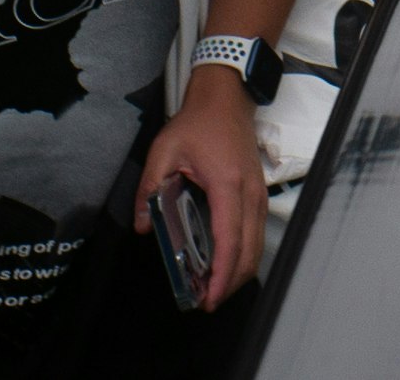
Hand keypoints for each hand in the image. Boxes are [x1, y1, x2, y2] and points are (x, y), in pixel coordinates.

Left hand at [133, 68, 266, 310]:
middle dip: (231, 282)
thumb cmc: (198, 122)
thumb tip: (141, 226)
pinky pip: (258, 232)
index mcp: (227, 184)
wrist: (225, 97)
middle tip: (207, 301)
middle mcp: (249, 193)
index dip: (222, 274)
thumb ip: (149, 188)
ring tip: (215, 288)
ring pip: (258, 244)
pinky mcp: (259, 192)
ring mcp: (258, 193)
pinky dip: (246, 254)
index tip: (210, 297)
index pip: (230, 240)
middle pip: (250, 250)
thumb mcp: (163, 151)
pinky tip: (228, 263)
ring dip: (240, 271)